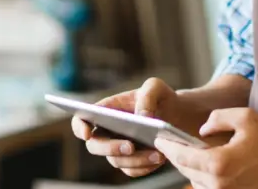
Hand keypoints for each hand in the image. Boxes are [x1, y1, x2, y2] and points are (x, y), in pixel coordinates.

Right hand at [70, 77, 198, 177]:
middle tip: (130, 147)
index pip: (81, 119)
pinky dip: (144, 167)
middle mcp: (107, 131)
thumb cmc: (160, 97)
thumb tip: (141, 117)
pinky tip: (160, 158)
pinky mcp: (132, 162)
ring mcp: (118, 148)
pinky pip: (132, 170)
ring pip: (116, 161)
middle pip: (95, 146)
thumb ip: (147, 95)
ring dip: (135, 160)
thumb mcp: (155, 87)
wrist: (178, 115)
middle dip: (110, 148)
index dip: (80, 127)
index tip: (87, 133)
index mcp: (106, 111)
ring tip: (158, 154)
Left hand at [154, 108, 257, 188]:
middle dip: (174, 155)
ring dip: (186, 165)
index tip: (157, 137)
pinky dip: (198, 174)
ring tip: (182, 150)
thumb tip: (201, 130)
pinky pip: (204, 186)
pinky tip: (200, 161)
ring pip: (192, 179)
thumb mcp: (245, 117)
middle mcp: (218, 184)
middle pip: (184, 169)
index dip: (167, 146)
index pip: (182, 156)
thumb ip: (218, 117)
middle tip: (165, 141)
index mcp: (219, 163)